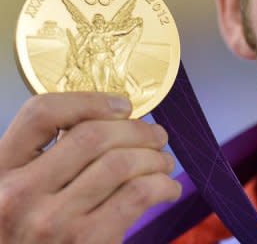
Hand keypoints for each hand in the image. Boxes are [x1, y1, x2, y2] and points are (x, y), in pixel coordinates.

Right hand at [0, 92, 180, 242]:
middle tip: (157, 135)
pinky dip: (162, 184)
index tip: (122, 105)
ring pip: (121, 163)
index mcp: (0, 170)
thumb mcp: (22, 192)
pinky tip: (167, 188)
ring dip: (155, 157)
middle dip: (138, 130)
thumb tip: (110, 121)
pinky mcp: (86, 242)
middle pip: (92, 136)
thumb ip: (50, 158)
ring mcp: (52, 221)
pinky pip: (138, 194)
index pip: (41, 113)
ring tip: (164, 161)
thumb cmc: (32, 234)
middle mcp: (18, 194)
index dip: (89, 100)